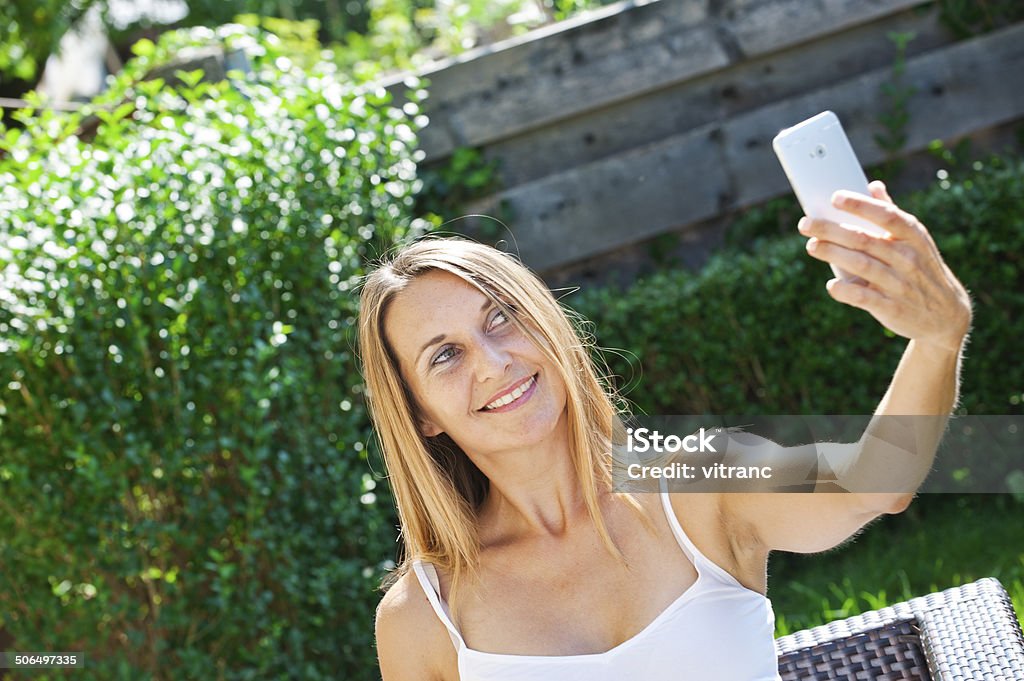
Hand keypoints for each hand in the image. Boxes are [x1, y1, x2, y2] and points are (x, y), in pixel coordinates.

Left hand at [797, 181, 971, 352]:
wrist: (945, 314)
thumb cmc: (921, 269)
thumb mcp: (915, 241)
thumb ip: (892, 215)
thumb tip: (873, 185)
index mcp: (913, 236)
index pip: (886, 215)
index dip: (860, 205)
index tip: (834, 198)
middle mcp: (907, 258)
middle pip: (864, 239)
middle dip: (831, 230)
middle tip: (805, 224)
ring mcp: (900, 283)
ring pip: (861, 265)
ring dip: (833, 254)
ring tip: (812, 246)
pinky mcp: (891, 308)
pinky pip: (863, 297)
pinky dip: (845, 289)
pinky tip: (832, 284)